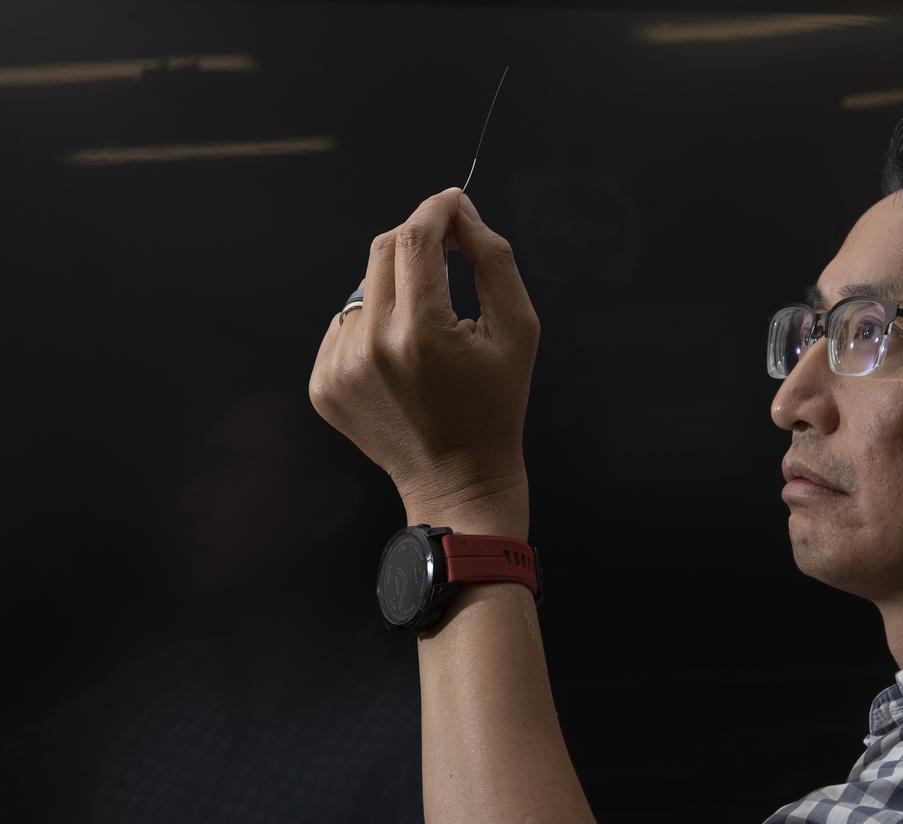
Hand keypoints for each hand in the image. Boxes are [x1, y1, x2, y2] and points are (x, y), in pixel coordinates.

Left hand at [308, 187, 539, 515]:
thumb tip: (462, 214)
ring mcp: (340, 367)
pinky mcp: (323, 384)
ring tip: (429, 328)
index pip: (415, 239)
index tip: (453, 203)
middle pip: (383, 252)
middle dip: (418, 240)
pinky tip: (403, 358)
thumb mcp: (518, 331)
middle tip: (449, 250)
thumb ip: (494, 261)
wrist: (458, 480)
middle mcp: (372, 346)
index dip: (436, 210)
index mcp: (422, 332)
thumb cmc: (497, 406)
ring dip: (397, 289)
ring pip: (364, 288)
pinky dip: (374, 325)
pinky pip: (346, 325)